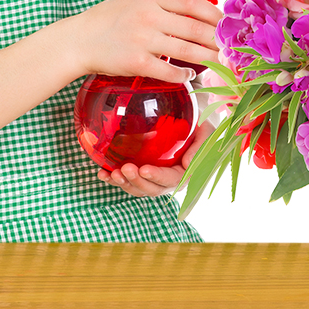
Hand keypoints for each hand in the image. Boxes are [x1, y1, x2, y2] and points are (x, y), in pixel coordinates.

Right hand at [69, 0, 222, 84]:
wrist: (78, 40)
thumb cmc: (110, 20)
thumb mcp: (136, 1)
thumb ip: (165, 5)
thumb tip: (201, 15)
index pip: (193, 3)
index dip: (214, 14)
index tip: (226, 24)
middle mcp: (149, 16)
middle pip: (195, 28)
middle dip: (217, 39)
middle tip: (230, 47)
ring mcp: (143, 39)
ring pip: (187, 50)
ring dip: (208, 57)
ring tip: (219, 61)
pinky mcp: (136, 62)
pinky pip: (169, 71)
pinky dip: (184, 75)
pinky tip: (190, 75)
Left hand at [97, 120, 213, 196]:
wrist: (189, 120)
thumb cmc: (198, 124)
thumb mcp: (205, 130)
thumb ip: (200, 147)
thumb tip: (187, 163)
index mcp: (185, 172)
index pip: (172, 180)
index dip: (157, 177)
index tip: (145, 169)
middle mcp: (168, 180)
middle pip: (152, 188)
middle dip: (137, 181)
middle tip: (126, 168)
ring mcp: (153, 179)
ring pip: (138, 188)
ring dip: (124, 183)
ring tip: (113, 173)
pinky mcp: (141, 174)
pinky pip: (127, 181)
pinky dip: (113, 179)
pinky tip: (103, 173)